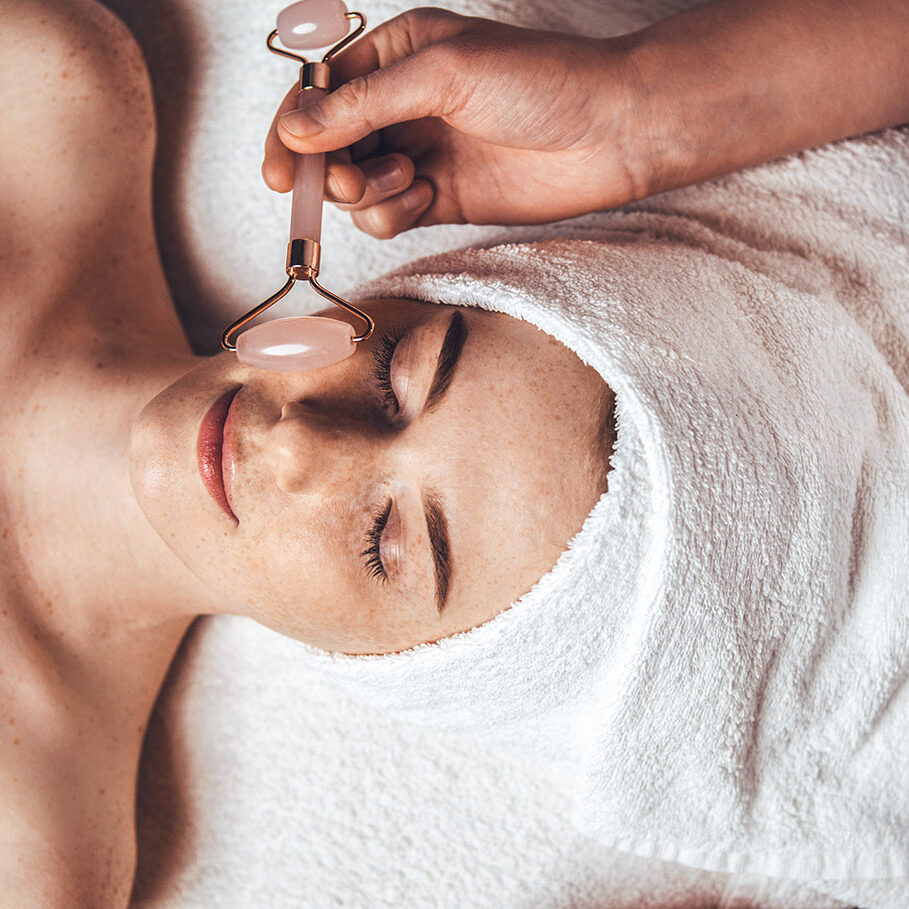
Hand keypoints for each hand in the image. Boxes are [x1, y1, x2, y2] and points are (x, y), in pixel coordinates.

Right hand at [262, 8, 646, 237]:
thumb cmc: (541, 82)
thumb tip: (296, 129)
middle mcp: (401, 104)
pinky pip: (386, 215)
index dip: (291, 133)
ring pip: (354, 187)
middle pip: (328, 146)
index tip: (280, 173)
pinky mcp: (439, 197)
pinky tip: (425, 197)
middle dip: (328, 169)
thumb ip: (364, 104)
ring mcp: (419, 153)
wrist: (609, 133)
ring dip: (367, 192)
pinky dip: (393, 213)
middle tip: (346, 181)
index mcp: (395, 56)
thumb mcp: (442, 75)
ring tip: (410, 180)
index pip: (318, 95)